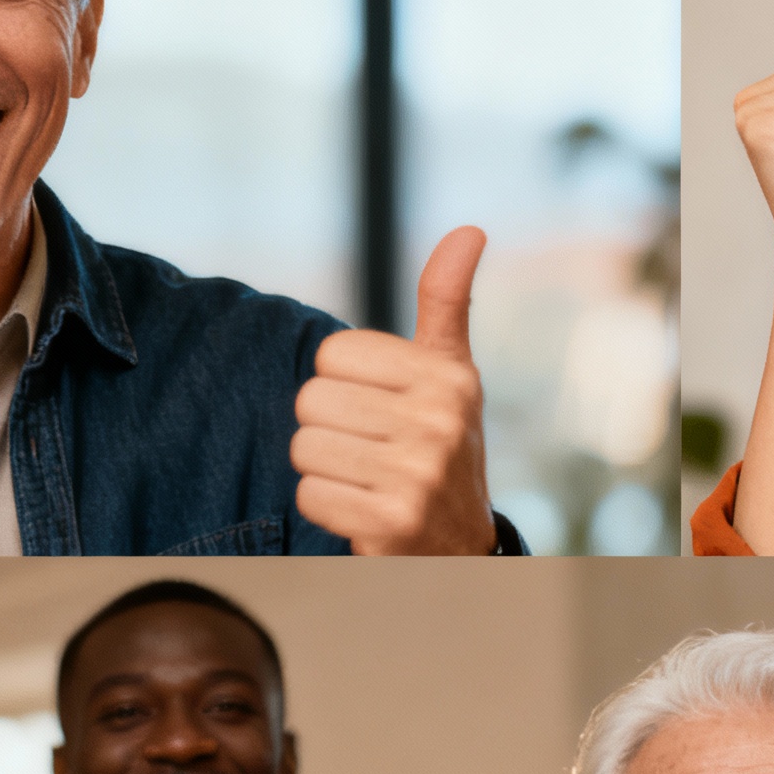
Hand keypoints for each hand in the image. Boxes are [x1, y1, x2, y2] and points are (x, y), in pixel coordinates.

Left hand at [292, 229, 491, 554]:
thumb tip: (469, 230)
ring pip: (304, 447)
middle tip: (367, 446)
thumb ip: (447, 300)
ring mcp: (418, 475)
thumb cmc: (443, 442)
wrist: (459, 543)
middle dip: (328, 426)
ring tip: (364, 476)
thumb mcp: (451, 371)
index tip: (378, 404)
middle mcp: (440, 422)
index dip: (343, 380)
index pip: (333, 353)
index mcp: (446, 376)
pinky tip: (361, 507)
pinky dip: (325, 503)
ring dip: (323, 466)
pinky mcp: (391, 522)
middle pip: (311, 400)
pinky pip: (309, 493)